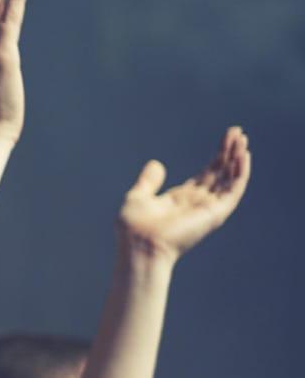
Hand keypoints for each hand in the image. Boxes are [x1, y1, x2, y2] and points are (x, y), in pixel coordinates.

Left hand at [118, 126, 250, 262]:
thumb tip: (156, 164)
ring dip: (237, 160)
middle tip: (238, 132)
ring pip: (229, 179)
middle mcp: (197, 203)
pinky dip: (240, 173)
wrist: (139, 245)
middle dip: (229, 153)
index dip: (217, 156)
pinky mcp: (214, 213)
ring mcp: (207, 208)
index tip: (227, 137)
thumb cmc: (134, 227)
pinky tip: (243, 156)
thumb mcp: (138, 197)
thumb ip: (148, 181)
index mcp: (181, 199)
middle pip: (220, 173)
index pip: (206, 174)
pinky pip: (233, 190)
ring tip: (242, 139)